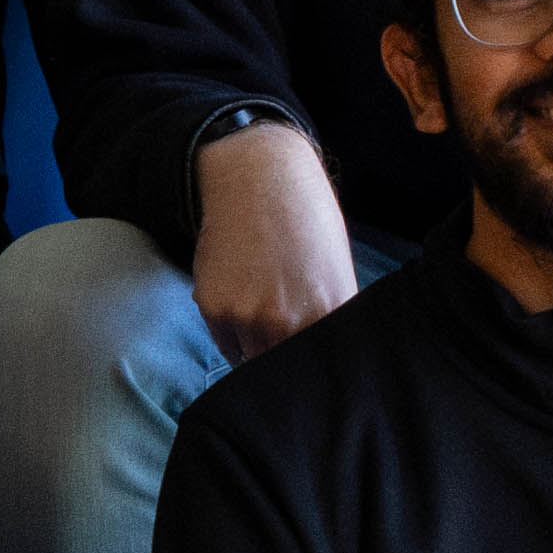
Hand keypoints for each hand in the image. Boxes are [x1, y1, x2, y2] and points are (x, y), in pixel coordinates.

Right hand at [188, 116, 357, 363]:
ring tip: (264, 315)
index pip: (321, 366)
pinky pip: (227, 344)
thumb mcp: (337, 272)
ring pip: (253, 361)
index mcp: (329, 315)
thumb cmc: (305, 222)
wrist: (258, 181)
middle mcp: (289, 323)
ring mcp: (248, 318)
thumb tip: (327, 357)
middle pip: (284, 369)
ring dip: (258, 350)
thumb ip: (333, 319)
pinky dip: (234, 335)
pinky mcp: (214, 309)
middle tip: (285, 343)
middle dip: (285, 361)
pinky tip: (243, 301)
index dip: (314, 371)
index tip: (310, 368)